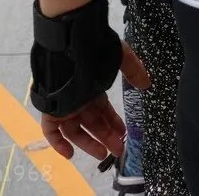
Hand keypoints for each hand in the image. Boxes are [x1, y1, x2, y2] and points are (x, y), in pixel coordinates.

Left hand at [37, 43, 147, 159]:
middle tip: (118, 149)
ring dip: (88, 143)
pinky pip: (52, 131)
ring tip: (103, 154)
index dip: (113, 123)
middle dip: (105, 137)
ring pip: (74, 130)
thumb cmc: (94, 48)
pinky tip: (69, 154)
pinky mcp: (52, 110)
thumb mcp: (120, 58)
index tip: (124, 133)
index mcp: (92, 88)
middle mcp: (79, 99)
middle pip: (92, 123)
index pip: (103, 111)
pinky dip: (58, 144)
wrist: (70, 44)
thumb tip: (146, 83)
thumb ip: (134, 70)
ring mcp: (65, 105)